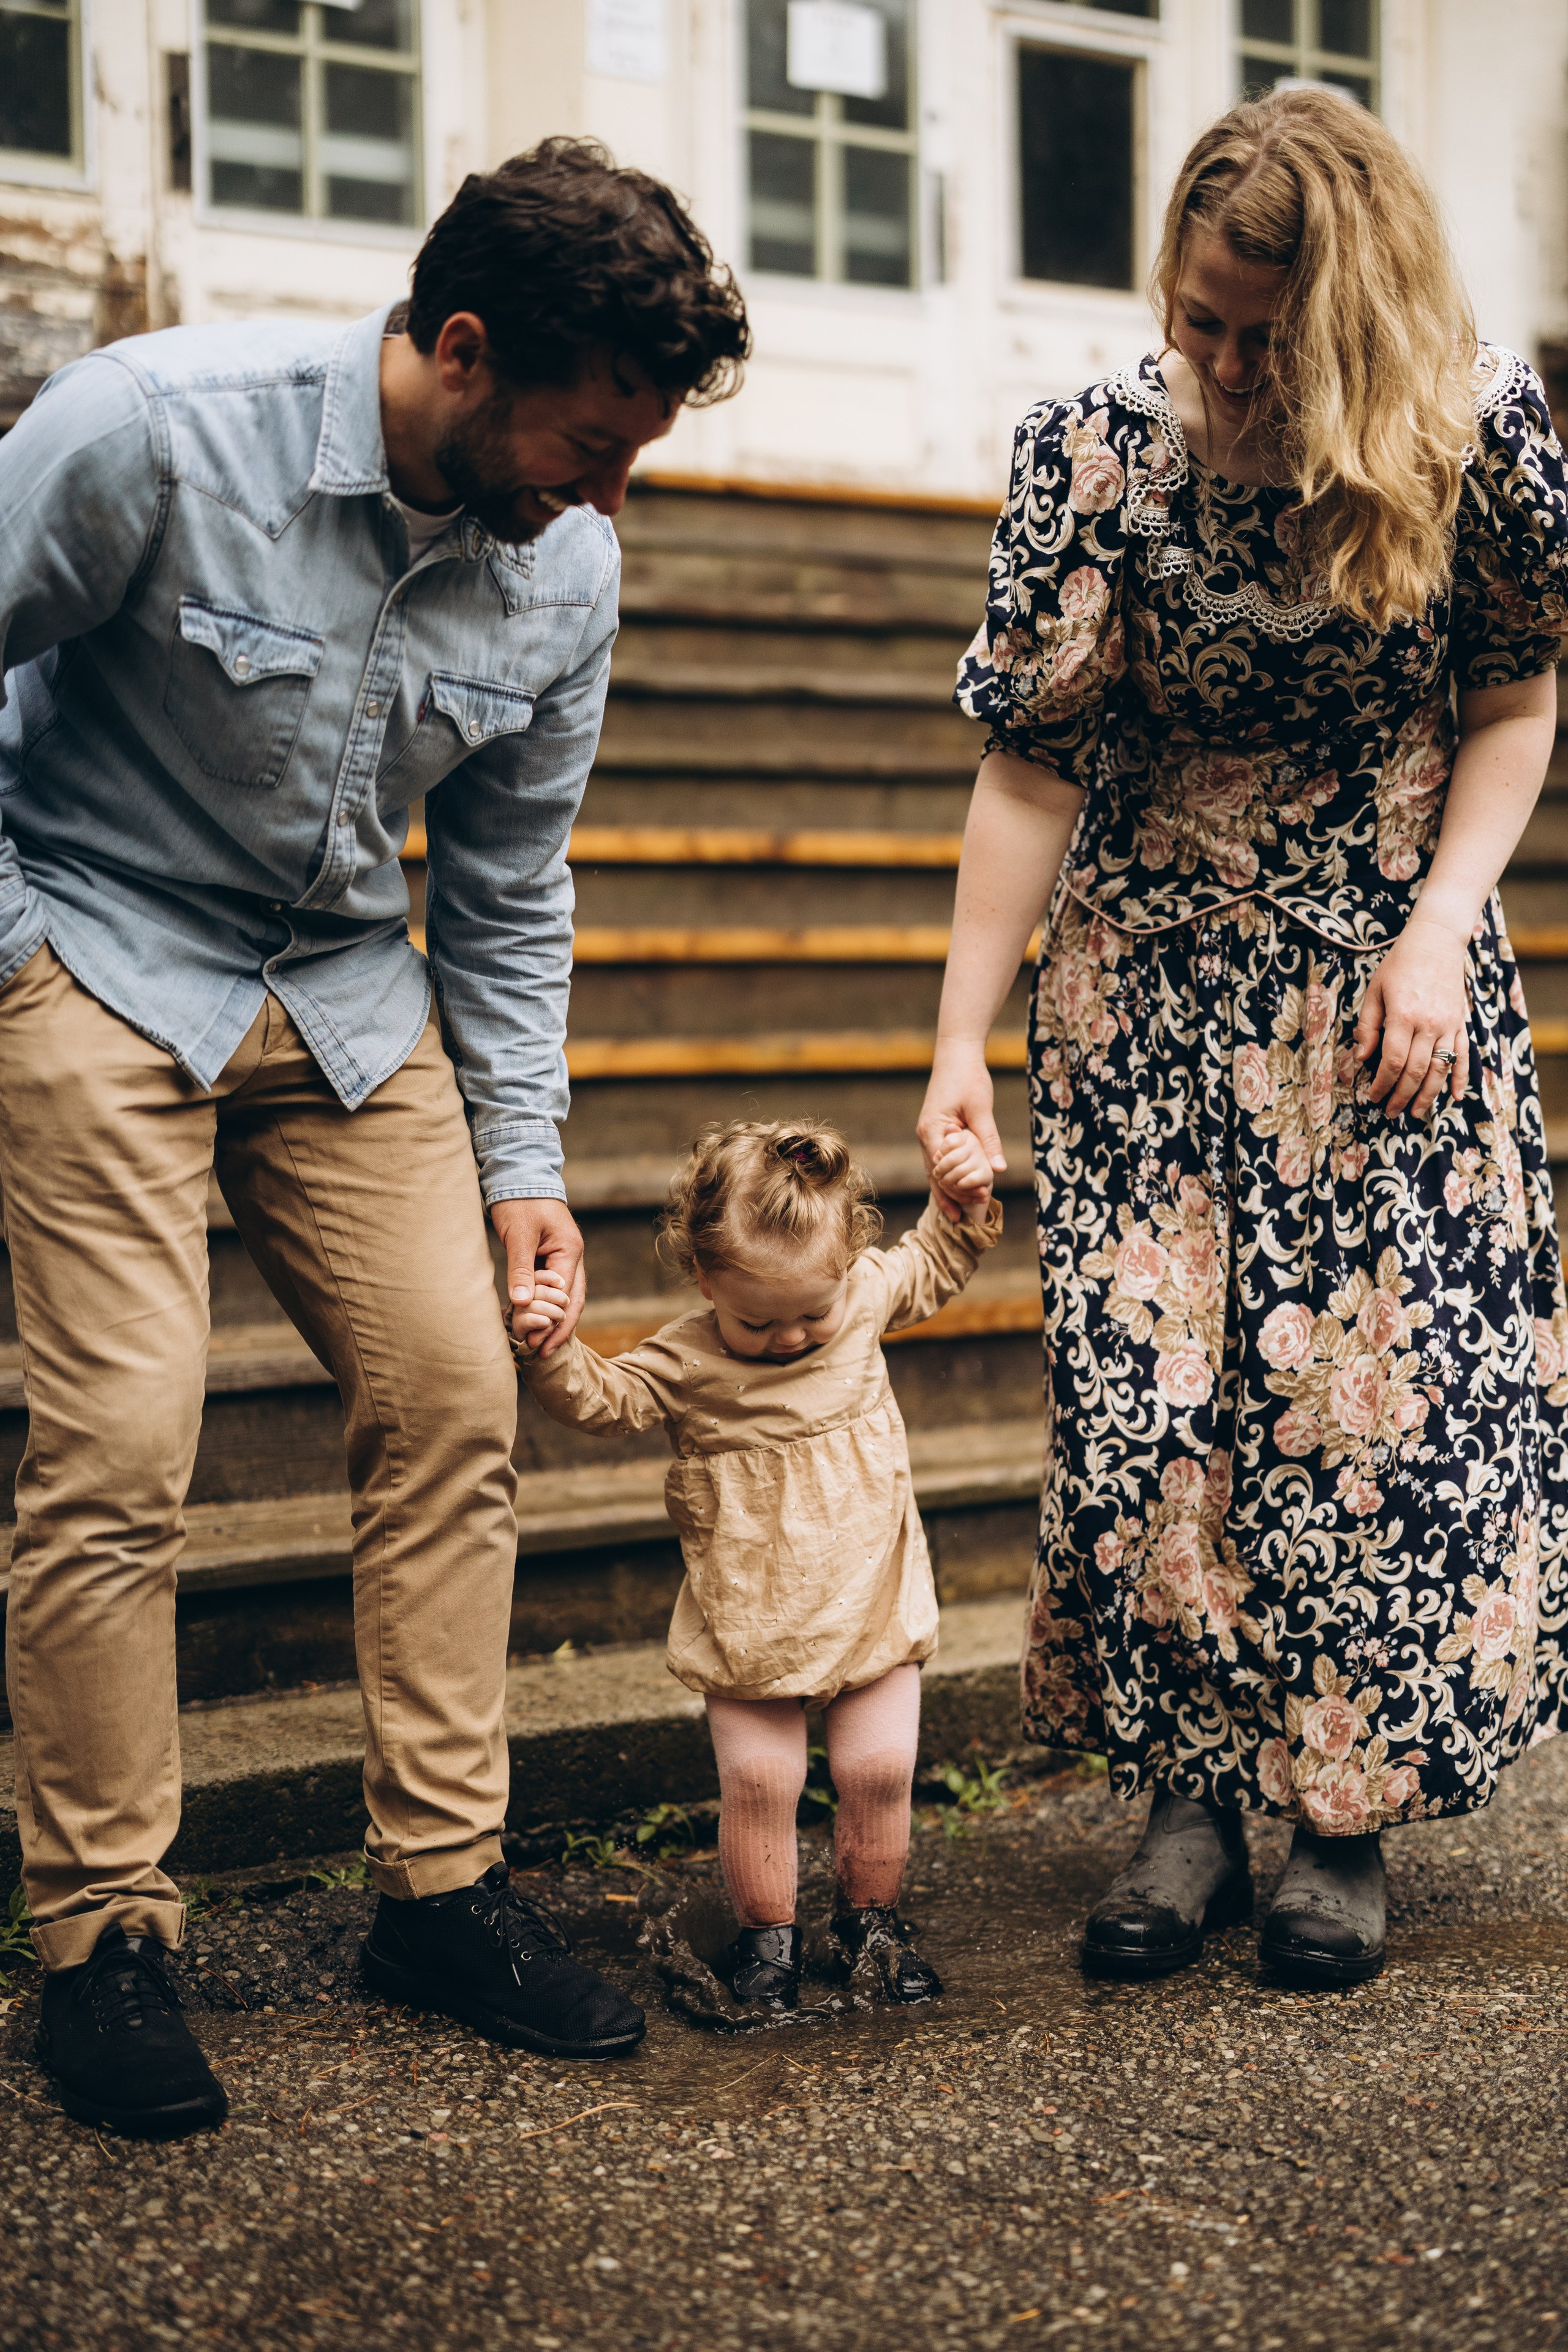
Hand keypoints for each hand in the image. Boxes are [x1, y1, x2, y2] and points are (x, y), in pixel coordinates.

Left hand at [490, 1197, 585, 1357]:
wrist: (518, 1176)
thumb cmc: (520, 1201)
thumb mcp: (519, 1235)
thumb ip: (521, 1268)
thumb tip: (523, 1302)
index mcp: (570, 1251)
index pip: (567, 1295)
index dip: (554, 1321)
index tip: (536, 1341)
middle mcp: (572, 1258)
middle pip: (573, 1301)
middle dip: (559, 1328)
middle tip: (540, 1352)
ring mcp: (563, 1259)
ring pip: (564, 1297)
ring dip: (553, 1320)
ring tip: (537, 1344)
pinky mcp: (549, 1259)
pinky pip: (551, 1288)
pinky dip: (544, 1306)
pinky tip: (533, 1321)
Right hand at [917, 1042, 1007, 1219]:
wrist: (957, 1054)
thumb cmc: (968, 1077)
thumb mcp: (981, 1109)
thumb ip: (989, 1140)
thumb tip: (998, 1169)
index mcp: (933, 1131)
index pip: (941, 1170)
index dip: (958, 1188)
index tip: (976, 1200)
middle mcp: (926, 1136)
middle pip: (934, 1175)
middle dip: (950, 1196)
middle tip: (966, 1217)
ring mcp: (929, 1134)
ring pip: (935, 1170)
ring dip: (947, 1190)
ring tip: (957, 1213)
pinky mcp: (936, 1131)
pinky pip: (940, 1160)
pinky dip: (947, 1176)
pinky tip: (956, 1189)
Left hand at [1354, 915, 1470, 1117]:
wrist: (1436, 941)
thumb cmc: (1399, 965)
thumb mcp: (1375, 991)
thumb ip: (1368, 1026)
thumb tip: (1361, 1058)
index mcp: (1403, 1015)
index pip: (1392, 1061)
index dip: (1382, 1084)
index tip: (1373, 1096)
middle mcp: (1429, 1023)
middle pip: (1416, 1071)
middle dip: (1401, 1096)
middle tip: (1390, 1112)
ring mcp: (1449, 1025)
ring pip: (1440, 1069)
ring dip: (1428, 1095)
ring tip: (1415, 1113)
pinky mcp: (1461, 1023)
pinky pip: (1463, 1056)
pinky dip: (1460, 1078)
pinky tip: (1454, 1096)